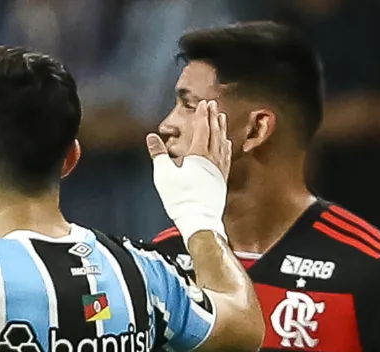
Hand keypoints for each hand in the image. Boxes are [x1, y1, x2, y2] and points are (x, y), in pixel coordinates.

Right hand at [146, 101, 231, 240]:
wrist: (199, 220)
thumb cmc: (181, 199)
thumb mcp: (163, 174)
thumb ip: (158, 154)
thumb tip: (152, 138)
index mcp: (198, 155)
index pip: (202, 129)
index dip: (203, 115)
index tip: (204, 104)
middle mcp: (212, 159)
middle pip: (214, 133)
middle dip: (213, 117)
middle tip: (214, 105)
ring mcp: (219, 169)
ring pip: (222, 143)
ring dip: (222, 129)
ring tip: (222, 118)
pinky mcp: (222, 179)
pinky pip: (226, 157)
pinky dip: (226, 146)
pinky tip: (227, 143)